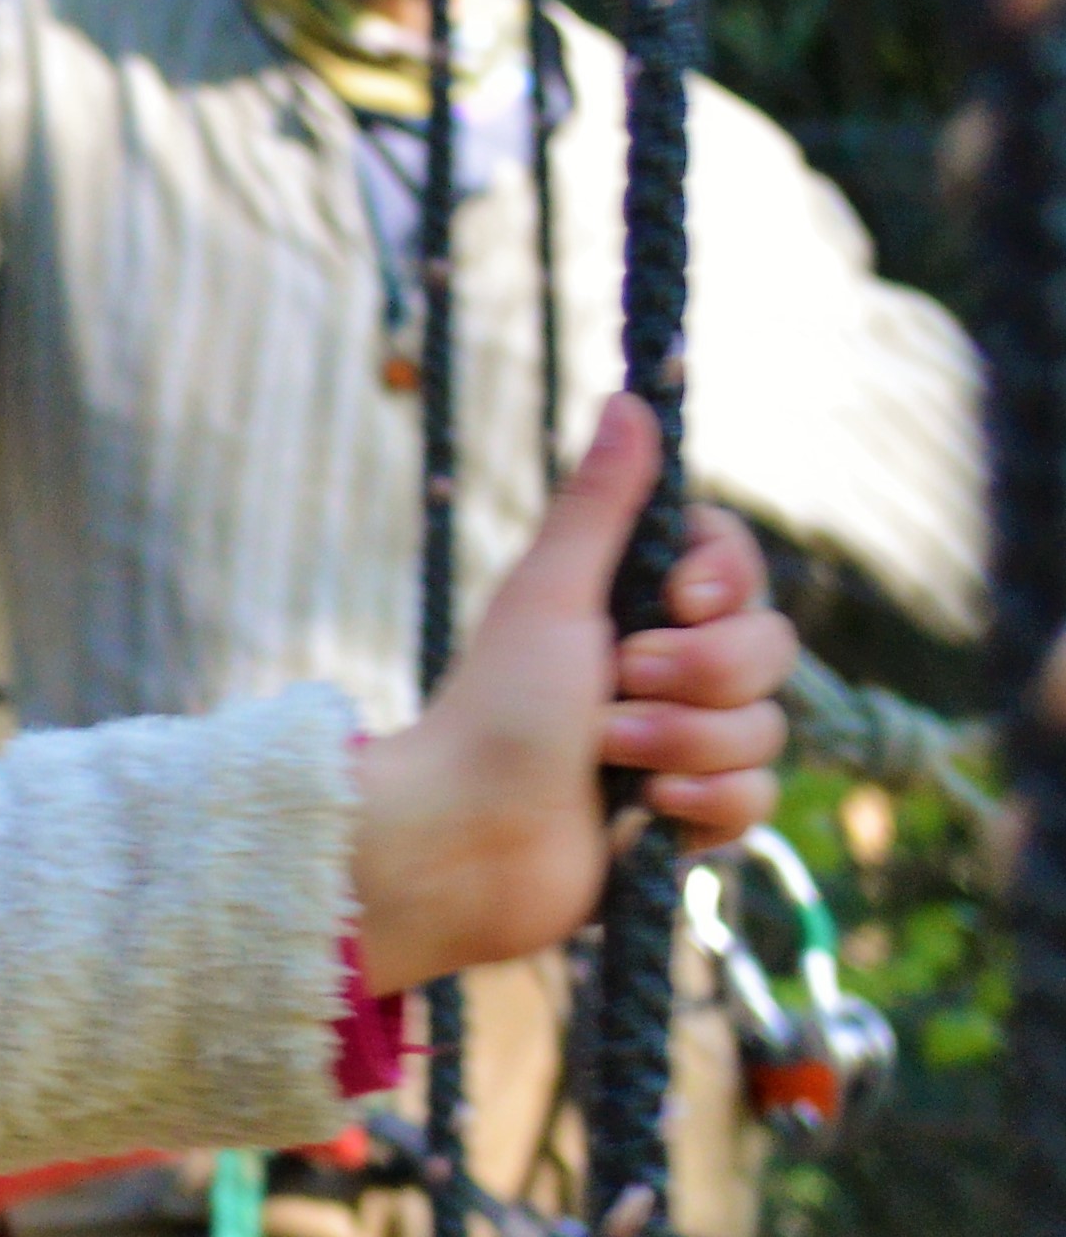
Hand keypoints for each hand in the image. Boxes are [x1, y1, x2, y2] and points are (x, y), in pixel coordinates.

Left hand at [354, 396, 792, 993]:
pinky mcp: (691, 815)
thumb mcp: (549, 594)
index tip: (682, 595)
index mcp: (630, 606)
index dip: (728, 581)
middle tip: (621, 680)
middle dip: (701, 672)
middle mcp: (665, 668)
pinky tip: (642, 809)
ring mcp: (682, 742)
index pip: (737, 567)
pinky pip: (759, 798)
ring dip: (685, 741)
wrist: (466, 838)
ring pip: (768, 728)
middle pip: (771, 648)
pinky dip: (703, 801)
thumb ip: (598, 505)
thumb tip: (629, 398)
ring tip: (605, 753)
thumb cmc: (491, 709)